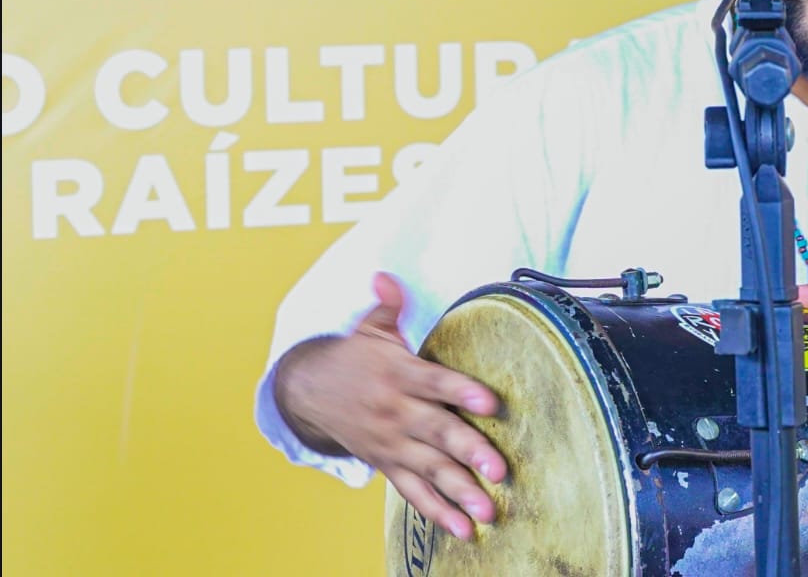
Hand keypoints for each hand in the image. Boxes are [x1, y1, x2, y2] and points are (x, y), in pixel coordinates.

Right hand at [273, 272, 508, 539]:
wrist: (308, 392)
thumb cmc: (354, 356)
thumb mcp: (369, 327)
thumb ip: (389, 304)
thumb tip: (386, 276)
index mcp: (398, 374)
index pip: (434, 383)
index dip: (462, 391)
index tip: (490, 402)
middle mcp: (396, 412)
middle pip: (438, 432)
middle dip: (470, 451)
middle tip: (499, 470)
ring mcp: (391, 443)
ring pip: (430, 469)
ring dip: (460, 492)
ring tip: (488, 511)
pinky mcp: (387, 464)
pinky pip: (414, 492)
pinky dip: (438, 513)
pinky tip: (465, 530)